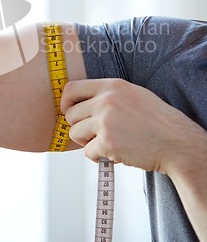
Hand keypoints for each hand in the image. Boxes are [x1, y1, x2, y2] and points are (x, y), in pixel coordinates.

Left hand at [60, 78, 197, 172]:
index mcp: (111, 86)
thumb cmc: (156, 120)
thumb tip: (82, 102)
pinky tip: (114, 153)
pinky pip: (87, 152)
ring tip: (105, 143)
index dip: (66, 102)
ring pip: (74, 133)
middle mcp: (106, 100)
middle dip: (78, 126)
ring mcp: (105, 121)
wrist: (175, 142)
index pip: (71, 88)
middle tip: (93, 133)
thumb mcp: (132, 94)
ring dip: (86, 142)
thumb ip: (108, 94)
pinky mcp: (107, 143)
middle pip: (70, 114)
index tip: (69, 112)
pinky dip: (97, 156)